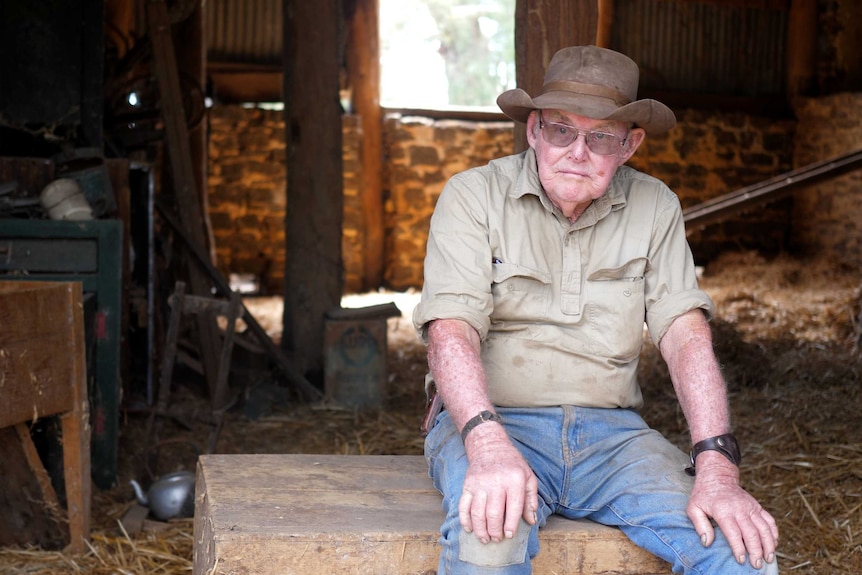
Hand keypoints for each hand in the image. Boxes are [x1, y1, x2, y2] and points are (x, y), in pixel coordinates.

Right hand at [458, 425, 538, 543]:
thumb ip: (531, 499)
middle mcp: (496, 482)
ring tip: (485, 539)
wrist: (489, 446)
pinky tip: (469, 529)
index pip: (513, 508)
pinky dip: (465, 520)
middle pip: (493, 514)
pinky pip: (464, 506)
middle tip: (497, 539)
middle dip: (495, 531)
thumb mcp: (528, 476)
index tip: (509, 535)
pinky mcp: (467, 485)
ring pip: (477, 513)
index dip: (511, 525)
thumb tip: (531, 520)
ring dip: (480, 529)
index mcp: (514, 480)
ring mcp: (479, 483)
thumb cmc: (512, 463)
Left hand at [686, 453, 778, 568]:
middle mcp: (739, 509)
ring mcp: (750, 507)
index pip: (734, 532)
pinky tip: (774, 544)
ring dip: (769, 544)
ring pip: (764, 528)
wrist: (717, 476)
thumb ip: (699, 525)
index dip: (738, 548)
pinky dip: (774, 533)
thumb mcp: (693, 507)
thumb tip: (707, 543)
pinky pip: (769, 520)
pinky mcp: (757, 506)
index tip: (740, 560)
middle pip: (752, 532)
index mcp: (723, 510)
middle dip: (756, 551)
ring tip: (768, 558)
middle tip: (756, 565)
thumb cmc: (703, 495)